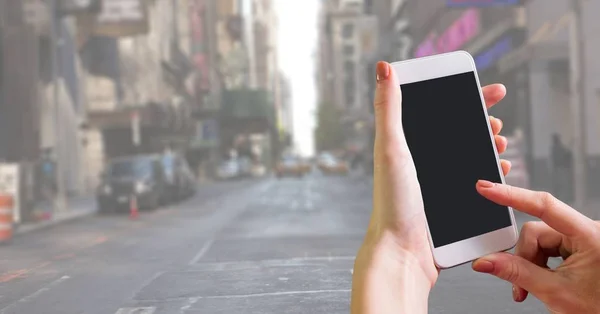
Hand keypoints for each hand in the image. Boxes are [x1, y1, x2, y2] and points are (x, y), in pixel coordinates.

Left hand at [351, 61, 509, 313]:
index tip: (491, 91)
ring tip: (502, 145)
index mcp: (406, 147)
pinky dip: (490, 176)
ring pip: (469, 159)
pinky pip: (475, 186)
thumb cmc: (392, 202)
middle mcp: (420, 164)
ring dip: (488, 148)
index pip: (440, 113)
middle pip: (458, 135)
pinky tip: (500, 173)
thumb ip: (388, 108)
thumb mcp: (391, 148)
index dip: (466, 99)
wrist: (402, 253)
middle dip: (482, 124)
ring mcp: (435, 185)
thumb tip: (383, 68)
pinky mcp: (448, 206)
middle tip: (497, 122)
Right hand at [473, 182, 599, 312]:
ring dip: (529, 264)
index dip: (512, 195)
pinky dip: (538, 264)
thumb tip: (486, 261)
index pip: (544, 206)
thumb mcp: (554, 292)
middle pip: (536, 231)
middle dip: (524, 258)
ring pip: (538, 241)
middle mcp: (588, 231)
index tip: (487, 189)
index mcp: (590, 235)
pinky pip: (547, 247)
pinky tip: (542, 280)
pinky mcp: (578, 247)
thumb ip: (516, 273)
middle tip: (519, 285)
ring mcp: (583, 239)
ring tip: (531, 288)